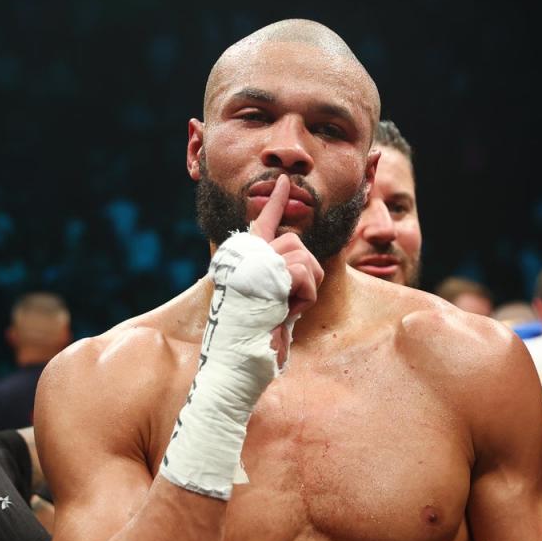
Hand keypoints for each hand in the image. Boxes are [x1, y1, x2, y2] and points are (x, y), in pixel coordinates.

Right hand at [248, 174, 323, 365]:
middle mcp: (246, 255)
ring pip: (303, 258)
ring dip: (304, 290)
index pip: (264, 223)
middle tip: (289, 303)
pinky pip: (303, 275)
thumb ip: (282, 282)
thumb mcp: (271, 305)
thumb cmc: (254, 339)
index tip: (285, 182)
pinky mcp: (264, 270)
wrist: (236, 358)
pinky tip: (284, 311)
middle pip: (296, 243)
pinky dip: (303, 299)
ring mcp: (254, 260)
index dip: (277, 202)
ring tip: (283, 309)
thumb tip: (301, 271)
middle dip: (305, 274)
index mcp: (246, 260)